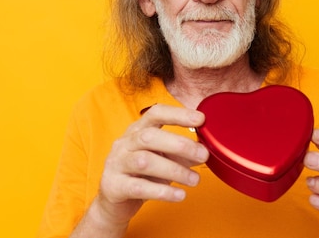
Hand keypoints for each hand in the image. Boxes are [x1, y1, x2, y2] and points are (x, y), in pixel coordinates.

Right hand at [91, 104, 208, 230]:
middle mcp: (124, 144)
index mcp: (136, 131)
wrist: (114, 205)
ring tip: (194, 180)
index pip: (155, 113)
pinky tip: (179, 195)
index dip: (178, 114)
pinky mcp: (114, 187)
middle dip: (180, 144)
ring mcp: (116, 164)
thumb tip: (204, 149)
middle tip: (203, 155)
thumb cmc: (139, 176)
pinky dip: (162, 192)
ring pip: (145, 162)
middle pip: (150, 136)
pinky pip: (139, 187)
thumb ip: (180, 154)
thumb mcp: (161, 160)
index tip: (201, 119)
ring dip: (174, 170)